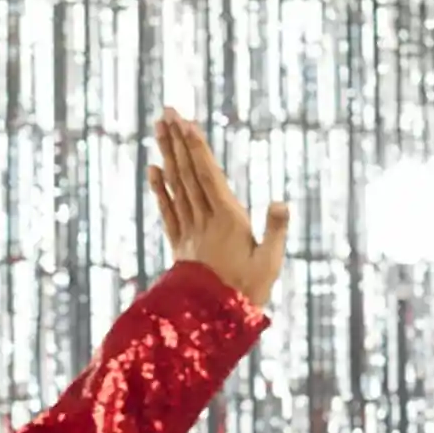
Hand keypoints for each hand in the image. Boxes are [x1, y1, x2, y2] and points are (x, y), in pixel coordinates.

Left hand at [148, 107, 288, 306]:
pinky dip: (160, 188)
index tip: (185, 123)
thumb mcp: (270, 262)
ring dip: (168, 155)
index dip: (195, 148)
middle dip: (177, 141)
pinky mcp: (180, 241)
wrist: (211, 320)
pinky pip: (168, 210)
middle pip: (187, 173)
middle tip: (166, 112)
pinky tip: (154, 169)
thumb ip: (275, 230)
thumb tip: (279, 201)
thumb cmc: (247, 291)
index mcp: (227, 219)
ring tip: (159, 129)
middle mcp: (203, 219)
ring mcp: (189, 229)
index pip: (207, 176)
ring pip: (176, 185)